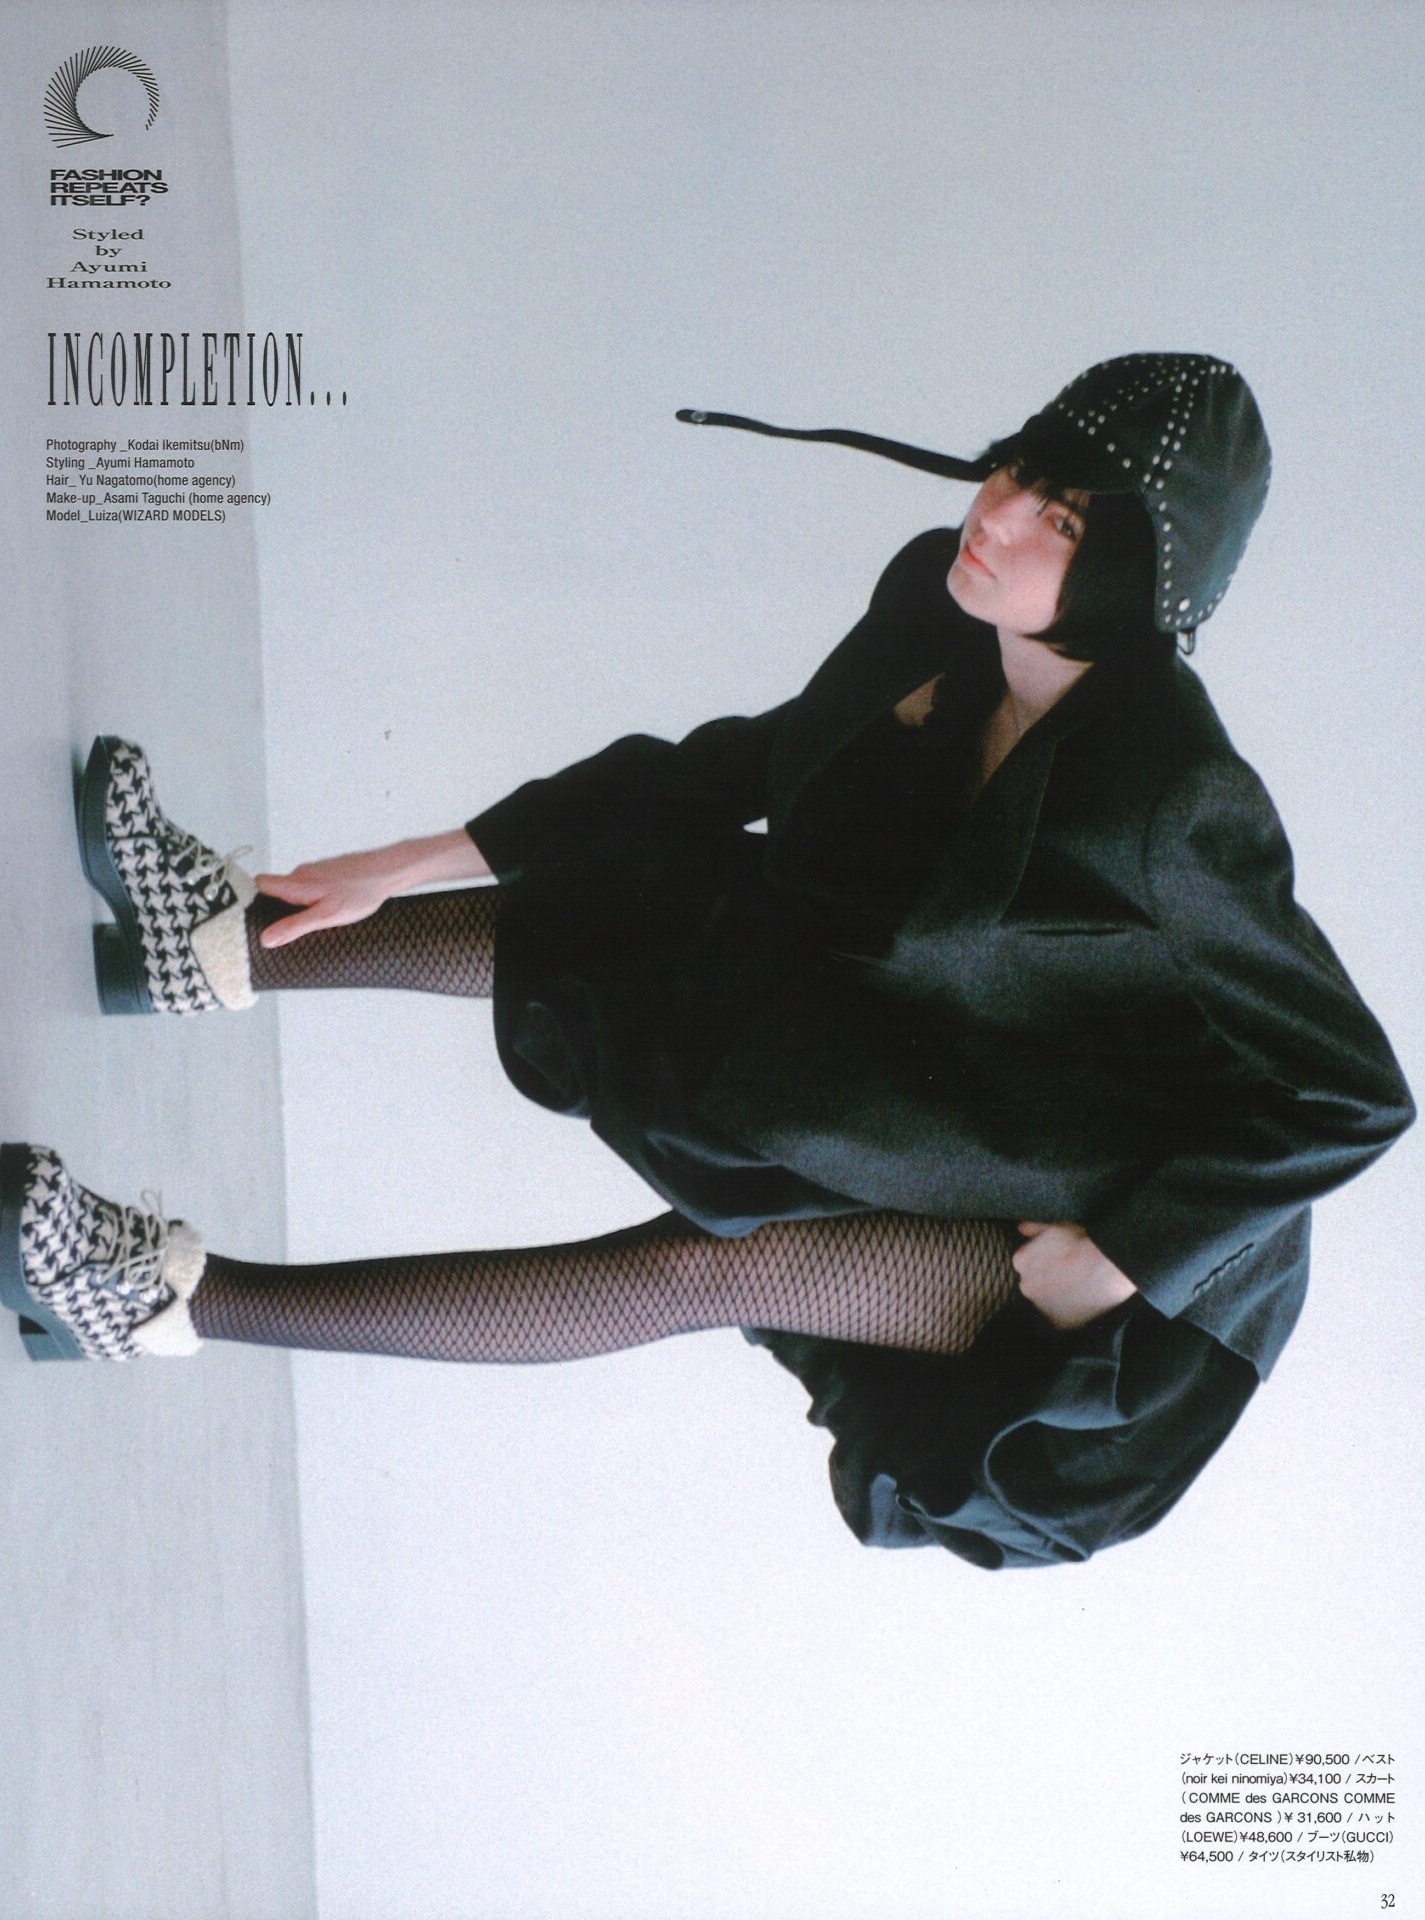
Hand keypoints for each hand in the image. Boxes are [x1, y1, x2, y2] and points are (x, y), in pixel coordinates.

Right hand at [254, 830, 490, 948]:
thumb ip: (296, 926)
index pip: (259, 884)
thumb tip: (265, 939)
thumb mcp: (327, 916)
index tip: (248, 918)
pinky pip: (311, 887)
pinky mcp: (329, 872)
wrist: (389, 871)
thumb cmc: (361, 892)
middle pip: (275, 889)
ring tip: (310, 923)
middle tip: (282, 930)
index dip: (250, 899)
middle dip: (275, 908)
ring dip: (298, 905)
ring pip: (295, 889)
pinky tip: (328, 910)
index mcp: (296, 883)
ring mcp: (316, 871)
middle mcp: (301, 873)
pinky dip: (313, 899)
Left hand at [1012, 1221, 1137, 1329]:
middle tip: (1069, 1272)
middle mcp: (1025, 1286)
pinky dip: (1068, 1310)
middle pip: (1033, 1283)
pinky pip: (1061, 1316)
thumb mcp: (1056, 1226)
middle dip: (1047, 1278)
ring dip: (1056, 1295)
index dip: (1043, 1258)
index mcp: (1021, 1261)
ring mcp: (1041, 1307)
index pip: (1025, 1261)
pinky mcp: (1059, 1322)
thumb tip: (1021, 1228)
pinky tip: (1082, 1300)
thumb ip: (1033, 1227)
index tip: (1058, 1257)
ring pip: (1046, 1300)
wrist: (1107, 1267)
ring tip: (1078, 1286)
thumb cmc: (1081, 1242)